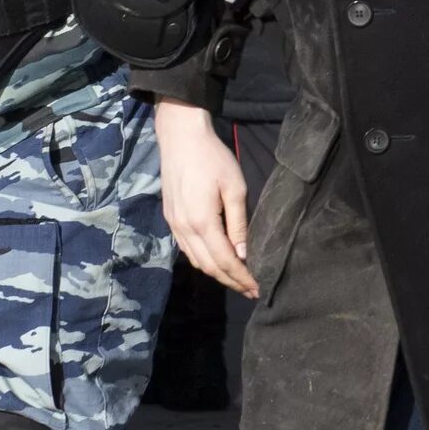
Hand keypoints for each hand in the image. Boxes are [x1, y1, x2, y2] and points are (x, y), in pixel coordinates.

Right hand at [153, 100, 258, 298]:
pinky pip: (187, 249)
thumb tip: (242, 255)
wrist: (181, 139)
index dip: (241, 278)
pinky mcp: (170, 219)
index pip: (225, 261)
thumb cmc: (213, 159)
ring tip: (237, 280)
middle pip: (208, 266)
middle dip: (230, 281)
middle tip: (251, 291)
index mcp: (202, 222)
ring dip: (216, 274)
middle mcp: (185, 229)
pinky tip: (217, 262)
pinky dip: (203, 261)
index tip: (258, 288)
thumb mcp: (235, 188)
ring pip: (195, 260)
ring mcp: (174, 225)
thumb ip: (238, 224)